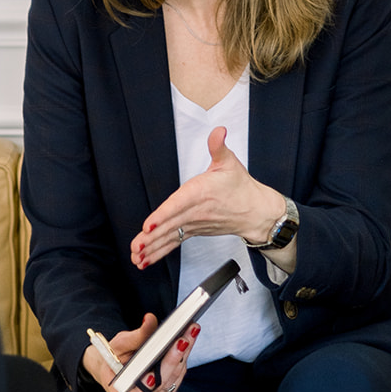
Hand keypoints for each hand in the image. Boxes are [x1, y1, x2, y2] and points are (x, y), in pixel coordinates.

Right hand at [82, 313, 198, 391]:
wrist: (116, 365)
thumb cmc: (113, 358)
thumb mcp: (118, 345)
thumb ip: (135, 336)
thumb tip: (150, 320)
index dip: (143, 388)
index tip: (150, 376)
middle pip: (160, 383)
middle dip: (172, 359)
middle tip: (182, 340)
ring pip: (174, 377)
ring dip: (183, 353)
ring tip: (189, 331)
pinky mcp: (168, 390)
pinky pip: (179, 374)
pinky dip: (184, 355)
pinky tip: (189, 337)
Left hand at [131, 126, 283, 268]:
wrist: (255, 212)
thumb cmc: (240, 188)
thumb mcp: (230, 162)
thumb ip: (218, 146)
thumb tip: (218, 131)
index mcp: (200, 193)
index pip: (178, 205)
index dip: (163, 215)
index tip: (149, 225)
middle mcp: (195, 211)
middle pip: (170, 225)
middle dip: (152, 237)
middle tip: (135, 246)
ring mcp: (193, 224)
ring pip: (170, 237)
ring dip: (152, 248)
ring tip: (136, 257)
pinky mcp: (193, 231)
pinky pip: (174, 243)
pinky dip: (159, 253)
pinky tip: (145, 260)